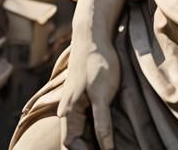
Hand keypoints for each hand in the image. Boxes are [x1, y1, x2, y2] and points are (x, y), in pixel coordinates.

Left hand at [57, 0, 125, 148]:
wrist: (91, 39)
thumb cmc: (90, 64)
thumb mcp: (84, 91)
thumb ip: (79, 109)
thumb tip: (76, 123)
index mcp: (67, 112)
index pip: (67, 144)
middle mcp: (71, 109)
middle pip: (72, 144)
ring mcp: (85, 102)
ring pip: (84, 137)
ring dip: (94, 149)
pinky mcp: (99, 94)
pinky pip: (101, 122)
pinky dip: (105, 137)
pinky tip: (110, 149)